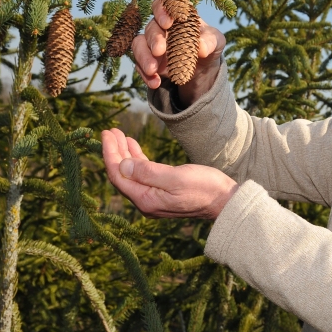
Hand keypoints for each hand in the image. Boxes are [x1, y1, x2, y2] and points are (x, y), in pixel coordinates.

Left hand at [101, 128, 238, 219]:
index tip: (106, 134)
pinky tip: (133, 146)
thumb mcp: (175, 178)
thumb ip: (147, 172)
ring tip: (119, 134)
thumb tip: (122, 164)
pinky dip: (137, 159)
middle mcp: (146, 201)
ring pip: (132, 173)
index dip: (110, 154)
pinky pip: (143, 174)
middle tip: (110, 130)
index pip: (119, 175)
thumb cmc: (204, 188)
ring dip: (124, 153)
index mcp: (146, 199)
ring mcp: (154, 198)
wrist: (225, 201)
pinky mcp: (163, 192)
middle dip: (114, 152)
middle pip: (122, 174)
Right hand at [131, 0, 225, 104]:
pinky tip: (155, 82)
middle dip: (154, 39)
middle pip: (151, 27)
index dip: (162, 11)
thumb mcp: (216, 42)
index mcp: (176, 15)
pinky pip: (139, 65)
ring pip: (139, 44)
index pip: (163, 5)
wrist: (202, 69)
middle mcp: (160, 27)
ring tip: (153, 70)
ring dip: (144, 57)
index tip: (168, 23)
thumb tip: (201, 47)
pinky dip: (146, 75)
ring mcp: (151, 44)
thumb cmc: (208, 46)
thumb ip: (211, 41)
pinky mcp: (148, 61)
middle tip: (160, 51)